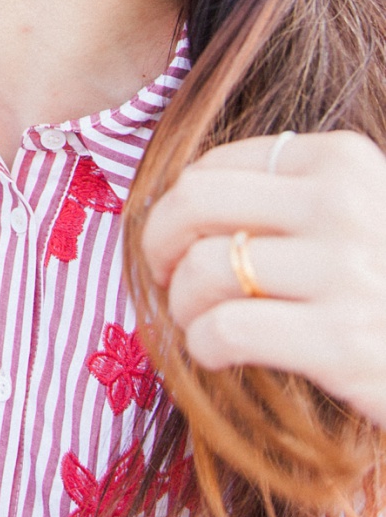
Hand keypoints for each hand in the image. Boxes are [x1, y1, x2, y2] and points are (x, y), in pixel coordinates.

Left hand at [142, 130, 385, 426]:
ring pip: (205, 269)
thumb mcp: (359, 213)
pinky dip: (202, 346)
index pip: (215, 168)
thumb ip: (292, 195)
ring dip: (181, 304)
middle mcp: (344, 203)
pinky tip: (214, 357)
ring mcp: (346, 271)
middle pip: (195, 204)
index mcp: (343, 159)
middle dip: (157, 242)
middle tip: (159, 277)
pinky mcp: (342, 341)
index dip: (173, 206)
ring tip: (195, 325)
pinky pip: (226, 331)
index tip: (168, 240)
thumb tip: (181, 202)